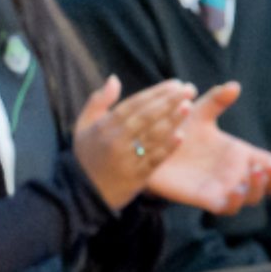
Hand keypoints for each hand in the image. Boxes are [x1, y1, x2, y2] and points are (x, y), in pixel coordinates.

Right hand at [72, 77, 194, 208]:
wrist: (82, 192)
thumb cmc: (86, 155)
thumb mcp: (83, 126)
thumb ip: (98, 101)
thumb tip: (114, 79)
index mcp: (104, 127)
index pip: (134, 104)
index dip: (156, 93)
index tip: (174, 84)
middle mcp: (116, 141)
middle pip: (147, 117)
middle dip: (169, 101)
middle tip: (188, 89)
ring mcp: (127, 159)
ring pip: (153, 136)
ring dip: (173, 120)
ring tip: (188, 106)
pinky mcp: (137, 177)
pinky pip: (155, 160)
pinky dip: (168, 148)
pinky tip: (182, 136)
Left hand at [148, 83, 270, 214]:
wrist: (148, 146)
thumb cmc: (176, 129)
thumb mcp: (198, 112)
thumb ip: (216, 101)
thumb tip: (234, 86)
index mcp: (240, 154)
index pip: (270, 163)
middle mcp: (234, 173)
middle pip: (267, 185)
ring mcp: (221, 188)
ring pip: (250, 198)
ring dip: (258, 188)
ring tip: (256, 171)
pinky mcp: (204, 198)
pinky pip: (226, 208)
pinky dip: (235, 202)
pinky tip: (236, 189)